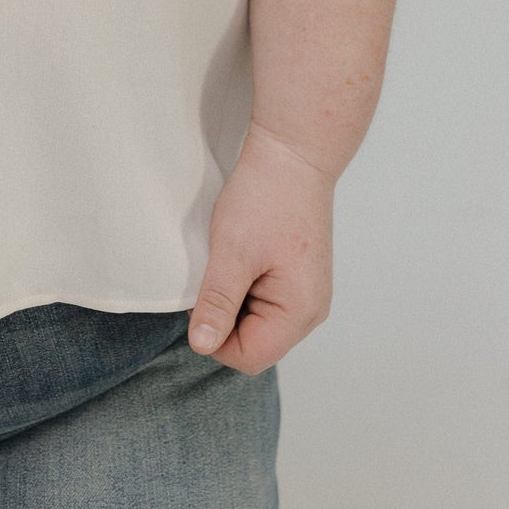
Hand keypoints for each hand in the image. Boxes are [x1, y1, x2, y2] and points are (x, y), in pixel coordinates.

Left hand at [186, 121, 334, 372]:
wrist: (294, 152)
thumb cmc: (266, 197)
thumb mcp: (233, 251)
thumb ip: (218, 302)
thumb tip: (201, 346)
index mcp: (299, 312)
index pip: (248, 356)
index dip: (214, 337)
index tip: (199, 298)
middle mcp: (310, 310)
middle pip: (255, 343)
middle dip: (225, 318)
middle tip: (213, 273)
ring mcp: (306, 293)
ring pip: (257, 322)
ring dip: (233, 300)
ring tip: (227, 260)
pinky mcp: (297, 276)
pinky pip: (264, 301)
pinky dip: (244, 285)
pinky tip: (238, 255)